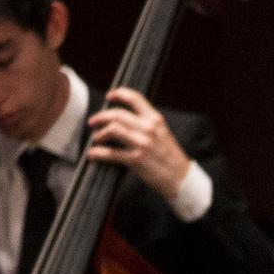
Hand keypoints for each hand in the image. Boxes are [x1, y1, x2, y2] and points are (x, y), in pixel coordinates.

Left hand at [86, 86, 195, 200]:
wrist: (181, 178)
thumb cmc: (170, 157)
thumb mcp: (163, 133)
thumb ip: (147, 124)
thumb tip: (125, 118)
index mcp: (156, 119)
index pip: (134, 98)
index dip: (118, 94)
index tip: (110, 97)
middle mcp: (149, 128)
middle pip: (117, 114)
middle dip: (100, 117)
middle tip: (93, 122)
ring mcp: (142, 144)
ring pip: (112, 129)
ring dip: (99, 134)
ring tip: (96, 139)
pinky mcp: (136, 160)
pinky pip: (111, 153)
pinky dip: (98, 153)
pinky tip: (93, 155)